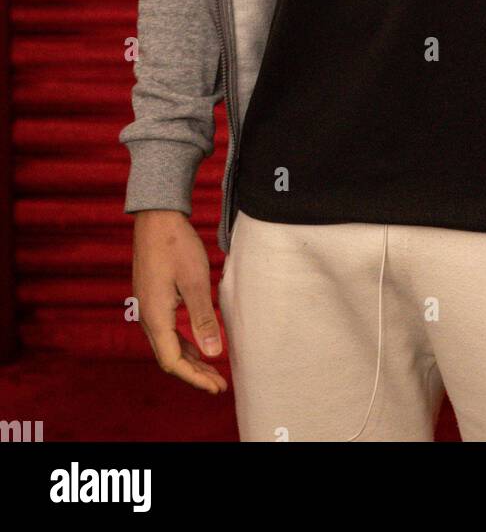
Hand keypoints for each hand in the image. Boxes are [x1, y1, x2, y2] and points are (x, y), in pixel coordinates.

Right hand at [132, 210, 227, 394]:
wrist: (156, 217)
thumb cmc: (176, 245)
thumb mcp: (195, 282)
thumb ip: (203, 319)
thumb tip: (213, 354)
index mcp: (155, 316)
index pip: (173, 362)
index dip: (195, 378)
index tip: (217, 386)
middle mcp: (147, 316)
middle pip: (169, 357)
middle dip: (195, 373)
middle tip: (219, 384)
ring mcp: (147, 307)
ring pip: (167, 344)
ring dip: (190, 359)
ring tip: (212, 369)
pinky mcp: (151, 298)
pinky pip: (166, 330)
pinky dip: (183, 342)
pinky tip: (198, 342)